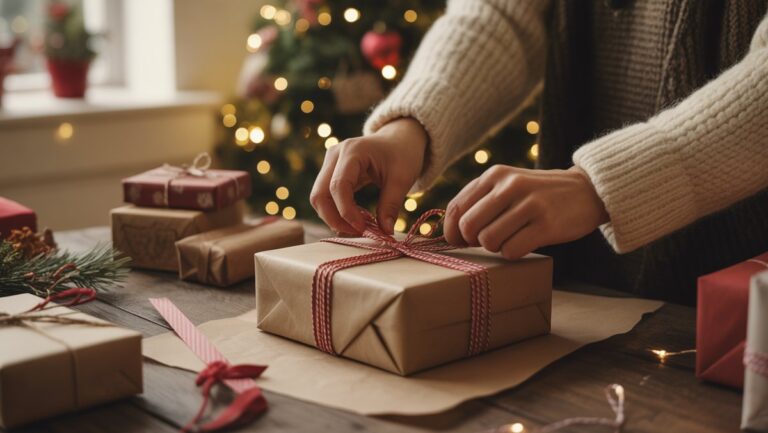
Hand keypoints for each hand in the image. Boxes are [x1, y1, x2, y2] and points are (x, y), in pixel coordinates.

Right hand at [310, 118, 427, 234]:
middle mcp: (335, 154)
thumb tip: (385, 232)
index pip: (338, 186)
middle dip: (334, 219)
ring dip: (334, 217)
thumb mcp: (403, 178)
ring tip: (360, 226)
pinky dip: (337, 212)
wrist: (398, 139)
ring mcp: (330, 163)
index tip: (363, 229)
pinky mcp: (330, 172)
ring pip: (318, 198)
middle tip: (358, 232)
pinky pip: (325, 197)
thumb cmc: (402, 155)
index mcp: (353, 151)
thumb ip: (391, 205)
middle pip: (320, 194)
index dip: (346, 212)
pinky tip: (356, 219)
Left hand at [443, 165, 608, 259]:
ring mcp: (529, 205)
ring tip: (508, 240)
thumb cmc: (538, 195)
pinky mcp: (546, 225)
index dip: (451, 231)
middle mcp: (510, 186)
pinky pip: (511, 251)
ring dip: (494, 248)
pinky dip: (512, 254)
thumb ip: (480, 201)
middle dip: (472, 241)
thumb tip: (451, 232)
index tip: (459, 241)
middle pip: (469, 226)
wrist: (587, 191)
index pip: (457, 207)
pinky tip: (523, 244)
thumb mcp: (508, 185)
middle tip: (487, 241)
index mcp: (495, 175)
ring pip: (489, 240)